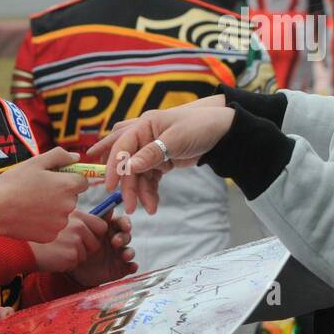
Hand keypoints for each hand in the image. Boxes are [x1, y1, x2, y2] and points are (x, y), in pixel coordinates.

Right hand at [0, 147, 88, 243]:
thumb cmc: (13, 184)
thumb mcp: (35, 162)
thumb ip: (59, 156)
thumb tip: (76, 157)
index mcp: (68, 185)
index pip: (83, 181)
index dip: (68, 178)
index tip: (53, 179)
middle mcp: (69, 206)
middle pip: (72, 198)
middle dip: (60, 194)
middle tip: (38, 190)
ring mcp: (60, 223)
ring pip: (62, 213)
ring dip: (52, 209)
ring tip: (31, 204)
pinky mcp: (51, 235)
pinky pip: (52, 226)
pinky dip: (44, 222)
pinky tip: (29, 216)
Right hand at [30, 211, 101, 272]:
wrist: (19, 244)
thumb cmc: (35, 229)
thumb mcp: (56, 215)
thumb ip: (76, 216)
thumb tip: (105, 212)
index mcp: (76, 214)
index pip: (101, 226)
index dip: (94, 234)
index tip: (82, 237)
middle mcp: (77, 226)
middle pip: (96, 243)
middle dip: (86, 248)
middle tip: (66, 245)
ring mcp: (74, 241)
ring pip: (86, 254)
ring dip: (74, 256)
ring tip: (57, 249)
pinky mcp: (70, 255)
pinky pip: (75, 263)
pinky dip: (65, 263)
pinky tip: (53, 256)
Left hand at [69, 212, 135, 286]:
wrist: (74, 269)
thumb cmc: (78, 246)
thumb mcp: (82, 233)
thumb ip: (94, 221)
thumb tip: (108, 209)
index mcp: (107, 229)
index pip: (120, 222)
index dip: (124, 223)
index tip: (124, 226)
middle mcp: (115, 240)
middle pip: (126, 235)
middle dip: (124, 237)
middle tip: (116, 242)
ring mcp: (119, 255)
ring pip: (129, 251)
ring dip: (129, 252)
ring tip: (125, 256)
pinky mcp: (121, 268)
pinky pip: (130, 266)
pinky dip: (133, 267)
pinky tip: (132, 267)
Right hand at [85, 105, 235, 213]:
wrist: (223, 131)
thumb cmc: (200, 127)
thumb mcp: (176, 139)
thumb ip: (151, 153)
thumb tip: (128, 167)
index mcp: (144, 125)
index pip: (121, 146)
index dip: (113, 166)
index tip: (111, 186)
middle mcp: (143, 137)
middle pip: (125, 162)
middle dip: (126, 184)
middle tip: (128, 205)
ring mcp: (151, 150)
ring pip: (137, 174)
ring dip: (141, 191)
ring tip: (149, 208)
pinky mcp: (159, 160)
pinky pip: (149, 178)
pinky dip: (150, 190)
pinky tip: (154, 203)